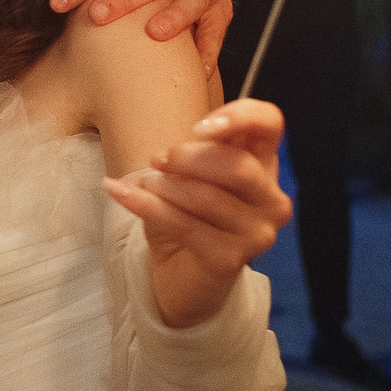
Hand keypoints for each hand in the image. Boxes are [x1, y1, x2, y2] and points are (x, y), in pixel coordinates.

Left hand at [106, 99, 291, 328]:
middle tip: (158, 160)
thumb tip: (166, 155)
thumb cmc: (187, 216)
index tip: (198, 127)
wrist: (181, 276)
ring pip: (208, 197)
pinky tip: (119, 191)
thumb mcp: (188, 176)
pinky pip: (183, 224)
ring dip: (164, 186)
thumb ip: (192, 155)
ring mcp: (257, 233)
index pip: (270, 123)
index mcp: (264, 165)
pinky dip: (145, 204)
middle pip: (238, 165)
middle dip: (189, 158)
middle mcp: (271, 199)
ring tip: (143, 184)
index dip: (240, 115)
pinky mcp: (231, 259)